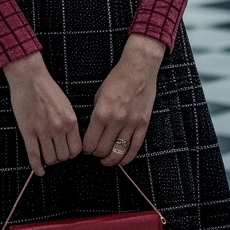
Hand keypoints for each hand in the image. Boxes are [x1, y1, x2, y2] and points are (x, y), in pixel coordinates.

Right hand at [4, 52, 81, 176]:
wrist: (29, 78)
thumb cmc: (47, 89)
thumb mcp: (66, 105)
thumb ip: (70, 123)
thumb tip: (70, 140)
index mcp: (70, 121)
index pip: (76, 150)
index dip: (71, 153)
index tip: (66, 151)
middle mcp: (59, 128)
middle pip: (63, 156)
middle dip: (60, 157)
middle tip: (55, 152)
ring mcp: (43, 131)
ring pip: (50, 158)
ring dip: (49, 160)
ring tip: (46, 155)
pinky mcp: (28, 132)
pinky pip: (34, 155)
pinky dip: (37, 166)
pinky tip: (39, 171)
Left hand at [83, 34, 165, 167]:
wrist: (138, 69)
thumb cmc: (117, 79)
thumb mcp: (99, 94)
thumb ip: (96, 114)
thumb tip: (92, 132)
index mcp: (101, 112)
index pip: (90, 141)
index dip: (86, 149)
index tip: (86, 150)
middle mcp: (116, 120)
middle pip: (103, 149)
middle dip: (97, 154)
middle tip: (96, 154)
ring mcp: (131, 123)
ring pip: (119, 152)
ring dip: (111, 160)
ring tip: (107, 160)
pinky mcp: (143, 124)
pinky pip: (135, 147)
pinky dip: (127, 157)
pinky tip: (122, 160)